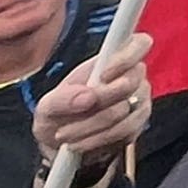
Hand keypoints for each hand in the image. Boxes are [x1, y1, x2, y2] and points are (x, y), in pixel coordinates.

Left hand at [35, 38, 153, 165]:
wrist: (63, 143)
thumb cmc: (58, 115)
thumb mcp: (48, 106)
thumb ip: (63, 98)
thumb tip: (88, 96)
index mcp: (112, 60)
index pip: (139, 44)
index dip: (126, 57)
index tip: (103, 75)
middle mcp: (132, 77)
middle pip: (130, 83)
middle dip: (97, 104)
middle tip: (69, 118)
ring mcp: (139, 101)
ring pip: (126, 113)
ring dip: (92, 128)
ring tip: (66, 136)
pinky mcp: (138, 125)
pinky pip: (126, 132)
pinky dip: (98, 140)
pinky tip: (80, 144)